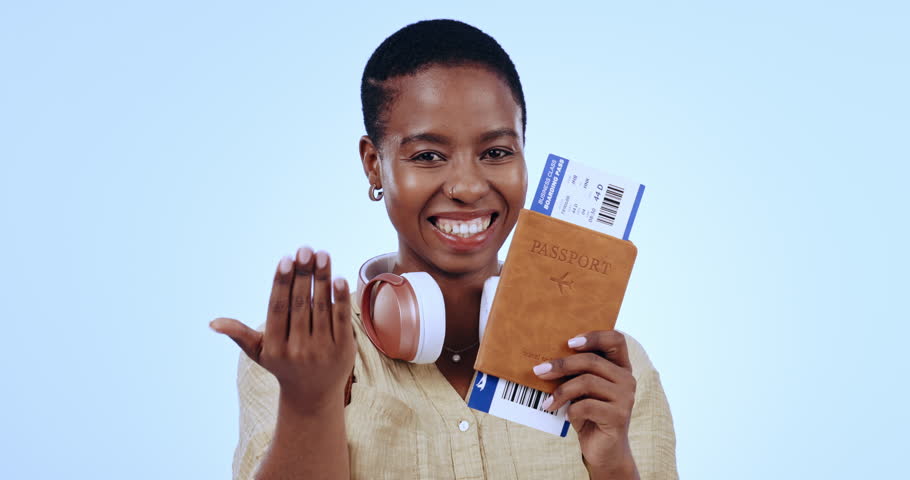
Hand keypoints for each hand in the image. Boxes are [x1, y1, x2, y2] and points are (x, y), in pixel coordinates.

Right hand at [210, 247, 354, 413]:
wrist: (313, 395)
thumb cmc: (282, 365)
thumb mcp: (259, 352)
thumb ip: (240, 334)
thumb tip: (213, 323)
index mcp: (274, 347)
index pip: (278, 309)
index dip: (282, 283)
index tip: (286, 259)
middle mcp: (297, 349)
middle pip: (300, 305)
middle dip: (303, 275)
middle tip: (305, 249)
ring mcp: (322, 350)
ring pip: (322, 309)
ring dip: (322, 279)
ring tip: (322, 255)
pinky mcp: (343, 350)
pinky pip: (341, 320)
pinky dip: (340, 299)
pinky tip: (338, 278)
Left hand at [533, 330, 638, 478]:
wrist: (603, 450)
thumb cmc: (588, 414)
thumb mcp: (581, 390)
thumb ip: (575, 372)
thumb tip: (546, 359)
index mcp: (620, 367)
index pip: (616, 339)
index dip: (593, 336)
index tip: (569, 342)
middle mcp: (627, 378)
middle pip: (591, 361)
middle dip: (561, 364)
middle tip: (539, 371)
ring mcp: (626, 397)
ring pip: (586, 382)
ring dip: (561, 391)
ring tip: (547, 402)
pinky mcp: (619, 416)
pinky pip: (586, 405)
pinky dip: (570, 410)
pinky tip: (565, 415)